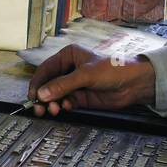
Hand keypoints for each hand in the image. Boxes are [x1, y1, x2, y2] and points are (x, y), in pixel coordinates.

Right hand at [26, 45, 155, 115]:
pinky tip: (66, 107)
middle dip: (43, 96)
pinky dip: (62, 106)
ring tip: (54, 109)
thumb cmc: (113, 69)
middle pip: (48, 84)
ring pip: (55, 95)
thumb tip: (42, 94)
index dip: (37, 83)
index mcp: (68, 56)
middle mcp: (69, 69)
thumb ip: (62, 85)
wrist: (134, 84)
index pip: (45, 69)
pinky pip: (65, 102)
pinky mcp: (80, 97)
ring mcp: (74, 84)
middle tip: (39, 108)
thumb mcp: (85, 75)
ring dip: (52, 103)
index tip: (33, 96)